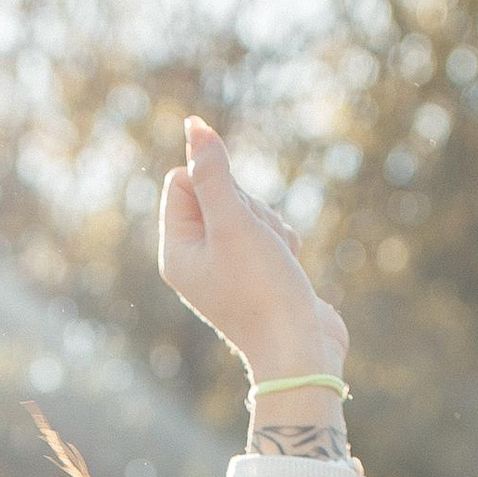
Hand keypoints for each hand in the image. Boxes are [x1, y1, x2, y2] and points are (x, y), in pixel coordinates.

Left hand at [157, 116, 345, 387]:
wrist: (301, 349)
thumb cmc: (264, 290)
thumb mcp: (235, 224)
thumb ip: (213, 173)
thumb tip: (194, 126)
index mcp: (176, 250)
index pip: (182, 180)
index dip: (215, 185)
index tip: (232, 218)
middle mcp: (196, 258)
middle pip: (219, 192)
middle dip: (248, 208)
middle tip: (257, 245)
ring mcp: (227, 266)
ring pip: (249, 211)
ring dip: (270, 226)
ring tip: (275, 260)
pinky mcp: (258, 270)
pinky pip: (269, 232)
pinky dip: (283, 242)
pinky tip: (289, 266)